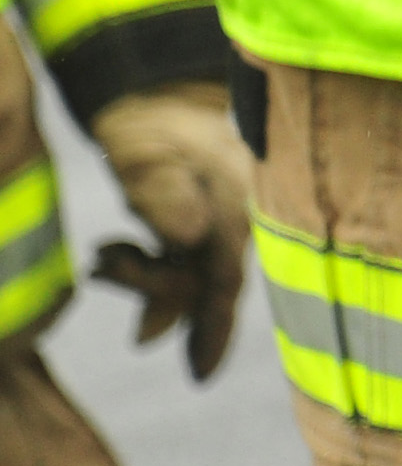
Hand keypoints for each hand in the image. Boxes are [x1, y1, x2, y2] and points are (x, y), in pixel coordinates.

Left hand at [88, 80, 254, 380]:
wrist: (157, 88)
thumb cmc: (154, 120)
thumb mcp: (149, 154)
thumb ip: (166, 195)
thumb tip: (188, 240)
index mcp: (235, 204)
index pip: (225, 278)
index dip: (214, 328)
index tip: (198, 376)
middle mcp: (235, 219)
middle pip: (200, 284)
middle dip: (153, 290)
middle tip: (104, 266)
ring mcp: (219, 222)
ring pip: (185, 278)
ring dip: (141, 278)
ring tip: (102, 256)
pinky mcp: (199, 223)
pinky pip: (175, 265)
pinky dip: (141, 267)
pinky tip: (111, 250)